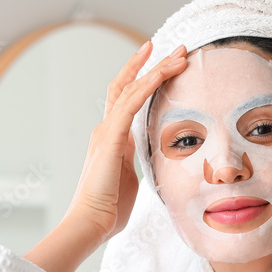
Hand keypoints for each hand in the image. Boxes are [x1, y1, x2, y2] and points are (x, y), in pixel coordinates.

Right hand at [66, 41, 188, 245]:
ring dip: (157, 69)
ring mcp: (106, 131)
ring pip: (132, 89)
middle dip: (150, 65)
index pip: (129, 101)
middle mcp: (107, 129)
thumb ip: (137, 164)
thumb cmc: (110, 209)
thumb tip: (151, 160)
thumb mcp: (130, 180)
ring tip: (179, 53)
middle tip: (176, 48)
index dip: (145, 80)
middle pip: (127, 86)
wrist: (91, 222)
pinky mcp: (110, 138)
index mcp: (114, 140)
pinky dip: (147, 85)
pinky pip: (130, 103)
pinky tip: (163, 72)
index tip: (164, 64)